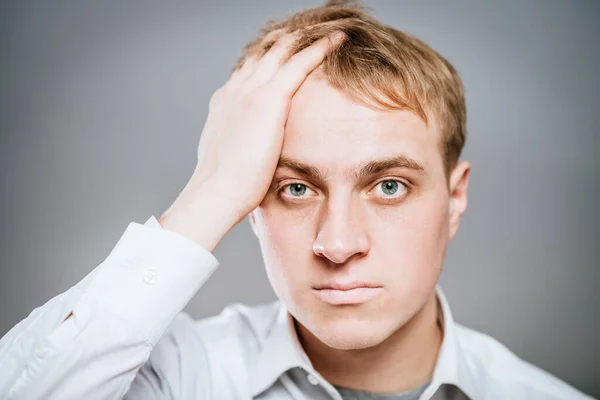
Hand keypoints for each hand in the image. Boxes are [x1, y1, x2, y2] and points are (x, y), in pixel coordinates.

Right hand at [159, 31, 344, 250]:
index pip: (253, 65)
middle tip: (317, 27)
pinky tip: (337, 39)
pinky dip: (319, 47)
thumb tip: (251, 146)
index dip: (274, 53)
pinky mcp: (268, 100)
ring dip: (310, 34)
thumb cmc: (225, 184)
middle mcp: (237, 87)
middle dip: (293, 36)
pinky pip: (299, 63)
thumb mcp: (229, 153)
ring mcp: (250, 91)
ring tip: (332, 26)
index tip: (294, 47)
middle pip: (268, 49)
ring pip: (284, 48)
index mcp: (227, 99)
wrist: (216, 192)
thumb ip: (241, 139)